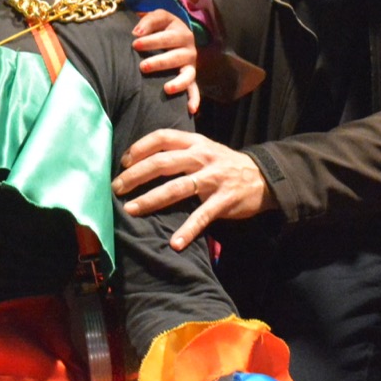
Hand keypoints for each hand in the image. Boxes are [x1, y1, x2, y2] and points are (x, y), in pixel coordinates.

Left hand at [113, 128, 274, 249]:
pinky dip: (187, 230)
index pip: (162, 137)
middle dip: (136, 175)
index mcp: (195, 142)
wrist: (263, 177)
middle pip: (163, 162)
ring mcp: (213, 178)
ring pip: (177, 188)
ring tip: (131, 210)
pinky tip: (174, 243)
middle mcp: (202, 157)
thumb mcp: (205, 148)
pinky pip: (202, 216)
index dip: (140, 148)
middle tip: (116, 188)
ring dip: (151, 200)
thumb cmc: (225, 164)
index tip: (122, 162)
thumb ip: (180, 150)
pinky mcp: (224, 200)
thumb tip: (143, 159)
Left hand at [133, 9, 198, 113]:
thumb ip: (148, 21)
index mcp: (182, 32)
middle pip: (176, 57)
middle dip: (159, 62)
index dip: (151, 41)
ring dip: (178, 82)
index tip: (135, 44)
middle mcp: (190, 49)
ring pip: (188, 75)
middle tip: (143, 66)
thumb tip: (136, 33)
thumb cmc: (162, 27)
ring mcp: (191, 65)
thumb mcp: (158, 17)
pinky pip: (195, 90)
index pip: (167, 37)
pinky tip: (191, 110)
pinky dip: (194, 99)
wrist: (176, 34)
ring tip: (166, 89)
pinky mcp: (191, 78)